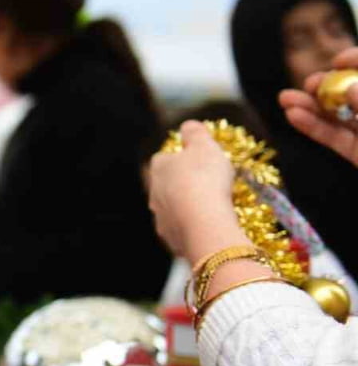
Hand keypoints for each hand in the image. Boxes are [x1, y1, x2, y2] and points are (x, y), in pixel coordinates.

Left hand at [148, 121, 245, 264]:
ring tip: (212, 205)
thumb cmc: (204, 178)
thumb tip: (187, 125)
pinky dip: (194, 226)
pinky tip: (210, 225)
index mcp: (158, 168)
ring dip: (189, 206)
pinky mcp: (171, 240)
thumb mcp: (204, 145)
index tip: (200, 160)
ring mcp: (160, 219)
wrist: (204, 224)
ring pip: (174, 209)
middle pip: (168, 185)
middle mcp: (153, 194)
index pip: (164, 157)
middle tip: (209, 183)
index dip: (182, 157)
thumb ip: (195, 133)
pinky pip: (183, 229)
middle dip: (185, 184)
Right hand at [279, 46, 357, 166]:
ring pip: (339, 115)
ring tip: (285, 99)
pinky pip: (335, 138)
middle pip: (351, 91)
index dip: (355, 61)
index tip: (335, 60)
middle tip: (308, 85)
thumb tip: (348, 87)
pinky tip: (293, 117)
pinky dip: (313, 128)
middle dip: (327, 86)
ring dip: (311, 106)